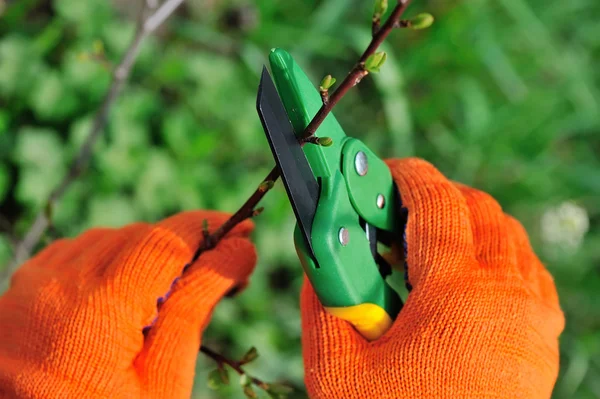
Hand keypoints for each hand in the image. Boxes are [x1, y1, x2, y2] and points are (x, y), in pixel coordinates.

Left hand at [0, 211, 255, 398]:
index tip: (243, 232)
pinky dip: (109, 259)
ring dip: (145, 253)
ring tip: (167, 291)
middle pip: (137, 236)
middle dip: (182, 246)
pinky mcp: (19, 292)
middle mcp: (55, 286)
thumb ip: (197, 305)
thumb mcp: (163, 377)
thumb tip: (239, 250)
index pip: (164, 242)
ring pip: (107, 240)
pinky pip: (76, 253)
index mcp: (96, 310)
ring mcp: (31, 287)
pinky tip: (123, 290)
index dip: (209, 229)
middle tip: (215, 271)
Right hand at [301, 158, 563, 397]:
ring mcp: (534, 317)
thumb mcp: (338, 370)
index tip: (382, 169)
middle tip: (394, 216)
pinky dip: (496, 256)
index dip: (406, 175)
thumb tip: (317, 255)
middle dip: (436, 198)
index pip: (437, 201)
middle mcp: (508, 294)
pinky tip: (462, 283)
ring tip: (425, 249)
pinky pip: (527, 271)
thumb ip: (323, 302)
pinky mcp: (544, 340)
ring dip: (467, 225)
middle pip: (479, 209)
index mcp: (457, 293)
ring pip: (508, 236)